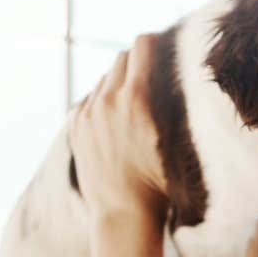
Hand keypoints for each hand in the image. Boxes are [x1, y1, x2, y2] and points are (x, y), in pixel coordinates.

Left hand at [69, 34, 169, 222]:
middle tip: (150, 73)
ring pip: (104, 80)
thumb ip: (175, 101)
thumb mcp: (176, 137)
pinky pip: (88, 100)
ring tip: (132, 102)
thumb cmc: (159, 182)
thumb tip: (183, 72)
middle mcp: (107, 100)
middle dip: (136, 61)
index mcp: (136, 97)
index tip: (161, 47)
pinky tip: (114, 120)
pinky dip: (101, 102)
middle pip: (121, 58)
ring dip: (118, 83)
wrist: (122, 213)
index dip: (154, 43)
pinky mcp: (75, 127)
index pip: (141, 45)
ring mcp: (86, 113)